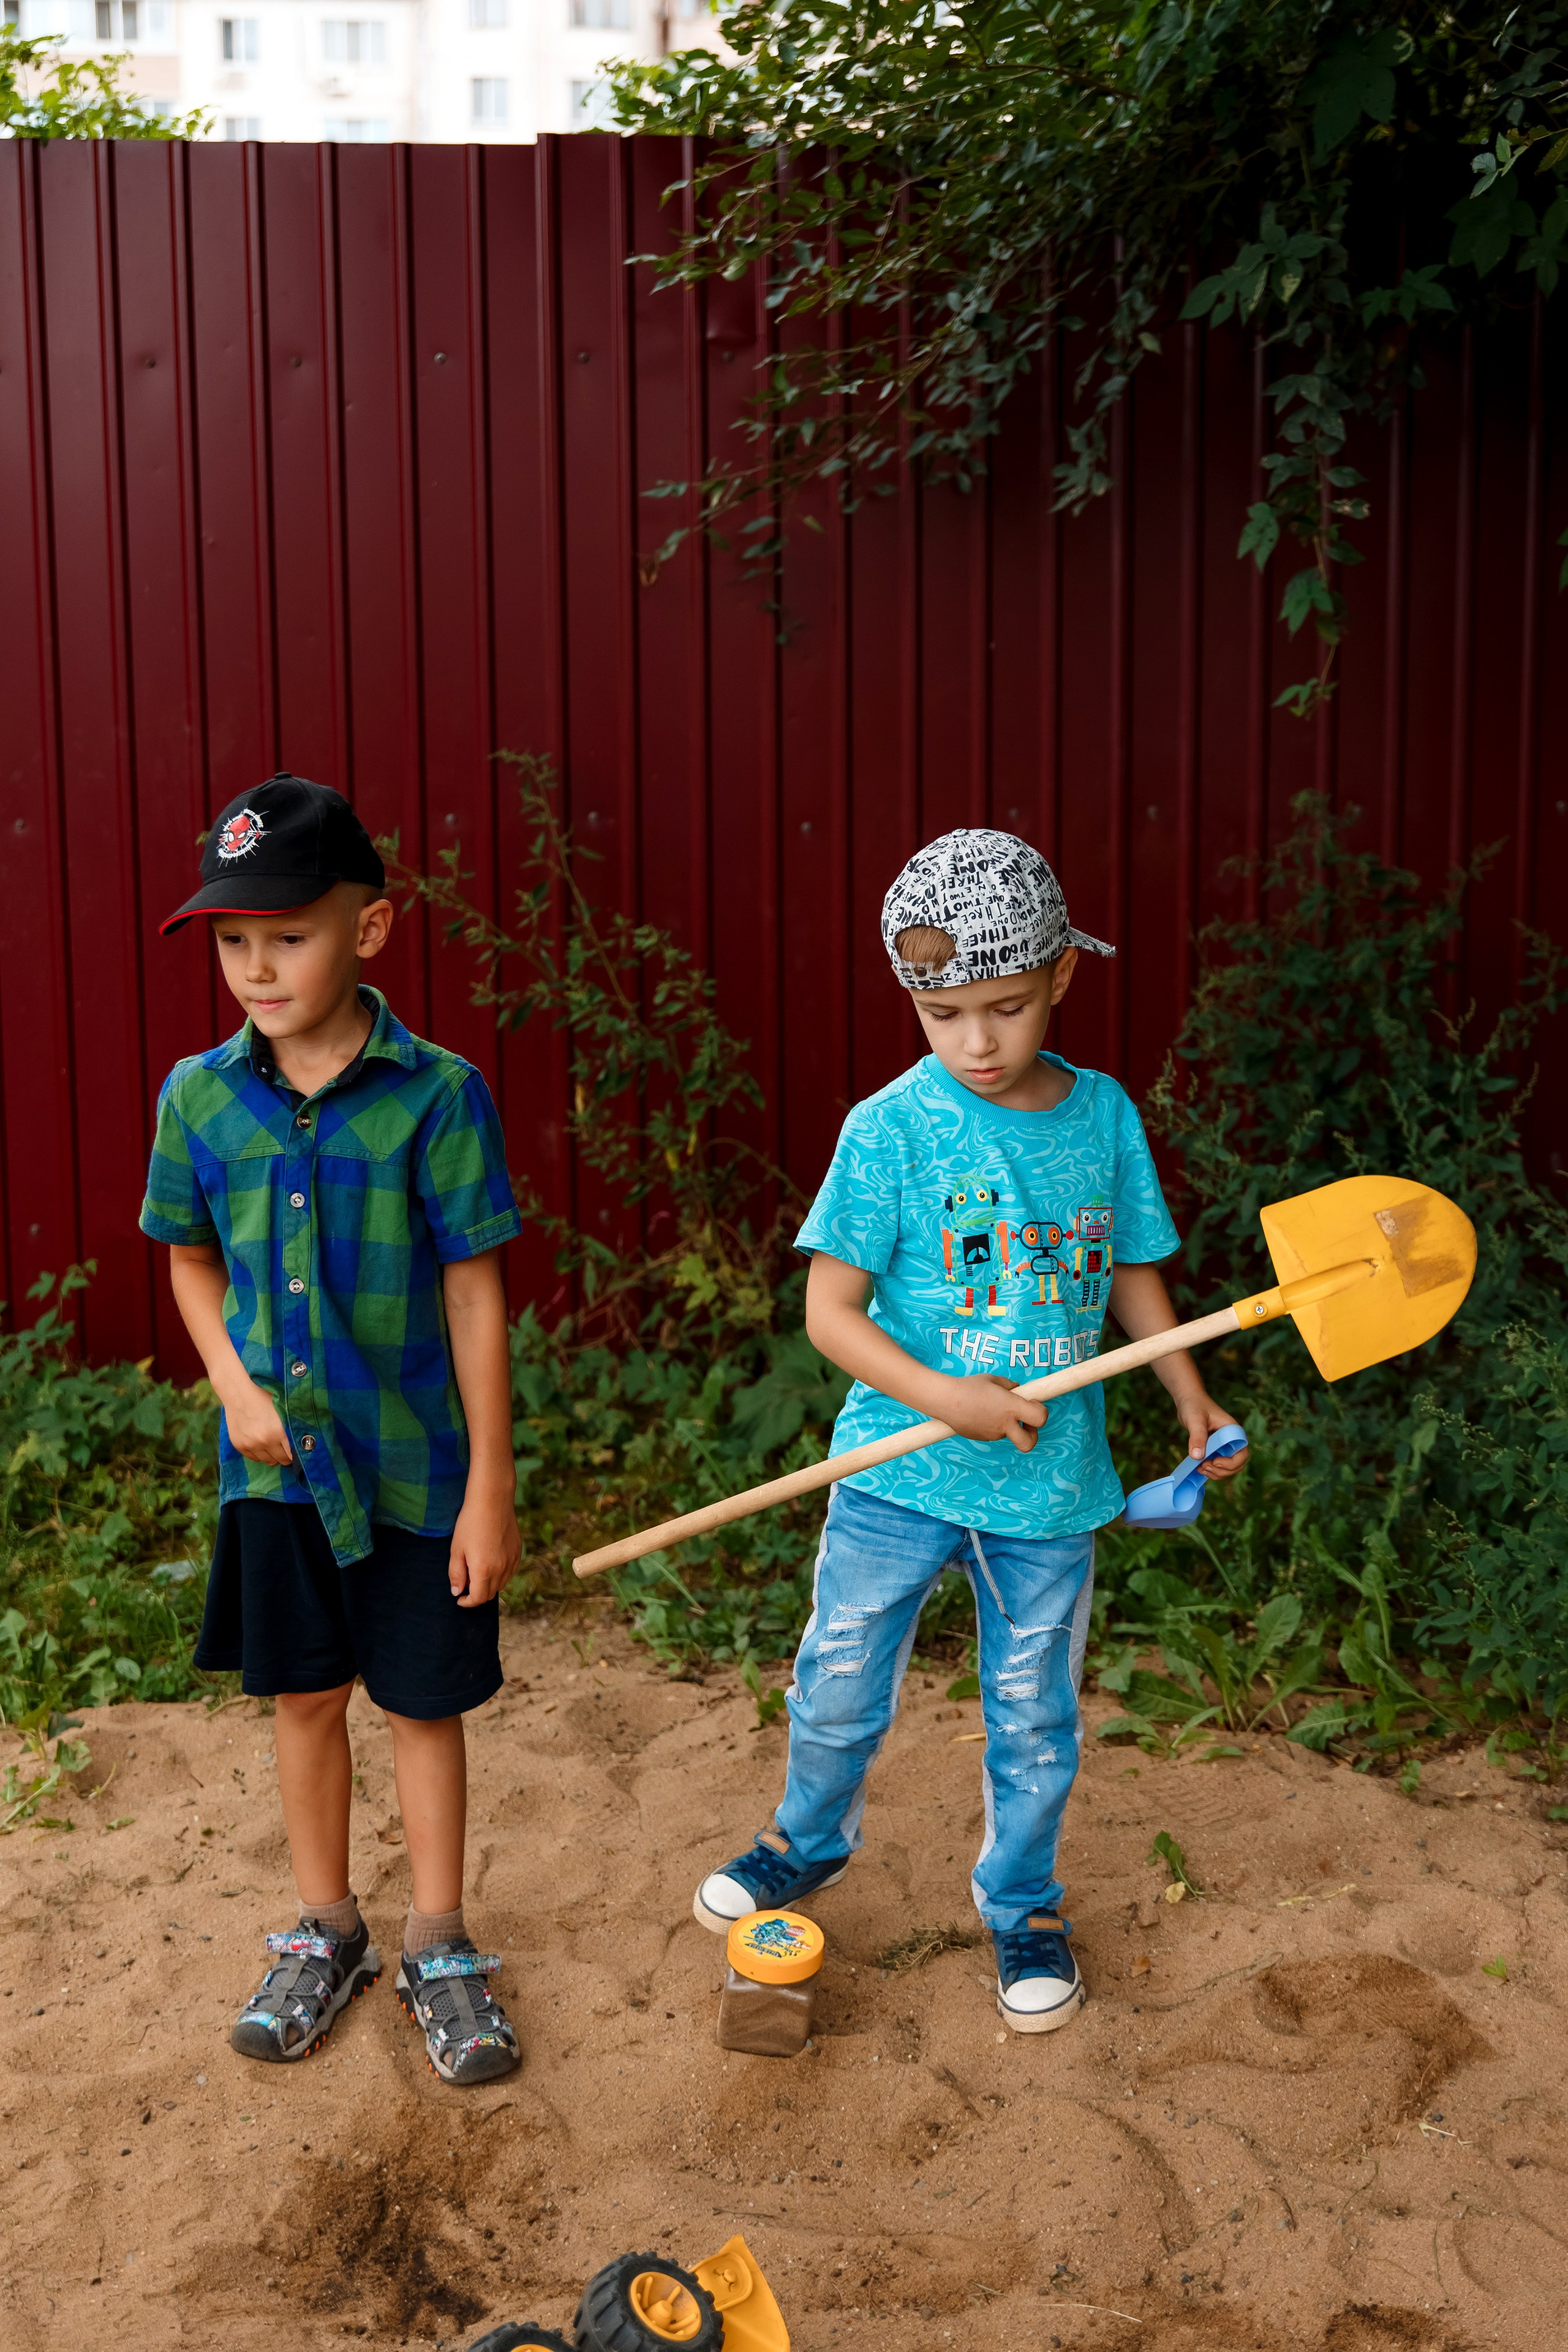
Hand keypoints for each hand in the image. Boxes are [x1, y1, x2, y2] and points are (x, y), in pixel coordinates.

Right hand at [221, 1379, 292, 1465]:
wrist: (239, 1392)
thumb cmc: (264, 1396)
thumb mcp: (284, 1408)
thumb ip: (293, 1425)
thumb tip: (307, 1440)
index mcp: (277, 1432)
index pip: (292, 1454)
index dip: (296, 1454)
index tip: (298, 1451)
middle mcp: (263, 1441)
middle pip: (280, 1460)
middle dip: (285, 1455)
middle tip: (286, 1448)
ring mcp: (250, 1445)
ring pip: (267, 1461)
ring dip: (272, 1455)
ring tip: (273, 1444)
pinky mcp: (239, 1445)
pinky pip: (254, 1458)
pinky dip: (259, 1453)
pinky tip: (261, 1443)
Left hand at [449, 1482, 521, 1606]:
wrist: (492, 1500)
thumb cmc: (470, 1522)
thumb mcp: (457, 1549)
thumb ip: (456, 1574)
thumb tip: (457, 1592)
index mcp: (483, 1570)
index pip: (478, 1599)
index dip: (467, 1602)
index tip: (459, 1598)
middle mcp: (501, 1569)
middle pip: (490, 1594)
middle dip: (476, 1594)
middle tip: (465, 1581)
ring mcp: (512, 1561)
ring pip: (501, 1584)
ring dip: (488, 1584)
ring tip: (477, 1570)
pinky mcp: (518, 1552)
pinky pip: (510, 1572)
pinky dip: (500, 1575)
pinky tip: (491, 1561)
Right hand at [937, 1375, 1048, 1452]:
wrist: (945, 1399)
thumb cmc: (969, 1386)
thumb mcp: (994, 1380)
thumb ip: (1009, 1387)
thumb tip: (1016, 1389)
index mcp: (1011, 1407)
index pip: (1041, 1418)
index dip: (1041, 1410)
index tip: (1032, 1402)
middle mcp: (1004, 1425)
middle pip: (1029, 1443)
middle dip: (1033, 1435)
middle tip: (1026, 1423)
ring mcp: (992, 1434)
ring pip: (1008, 1433)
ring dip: (1007, 1423)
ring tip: (990, 1406)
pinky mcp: (981, 1437)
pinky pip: (993, 1432)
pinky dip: (991, 1424)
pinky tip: (979, 1411)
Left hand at [1175, 1391, 1247, 1478]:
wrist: (1188, 1400)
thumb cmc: (1194, 1405)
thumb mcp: (1195, 1420)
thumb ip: (1197, 1437)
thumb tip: (1197, 1456)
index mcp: (1233, 1431)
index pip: (1242, 1453)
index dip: (1231, 1462)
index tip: (1214, 1461)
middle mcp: (1231, 1440)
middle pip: (1237, 1464)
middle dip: (1222, 1471)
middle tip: (1204, 1466)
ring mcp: (1224, 1445)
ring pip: (1228, 1468)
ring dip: (1216, 1473)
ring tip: (1200, 1468)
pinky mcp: (1215, 1449)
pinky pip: (1218, 1465)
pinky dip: (1211, 1470)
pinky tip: (1198, 1467)